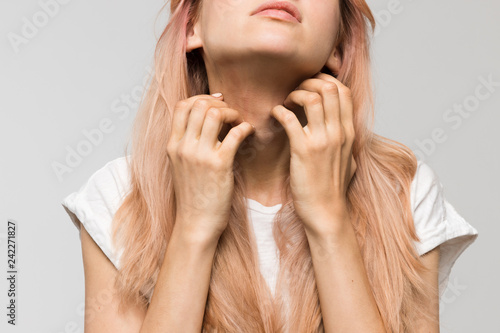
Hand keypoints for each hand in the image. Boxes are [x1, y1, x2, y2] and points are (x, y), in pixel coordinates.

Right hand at [167, 93, 254, 241]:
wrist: (195, 223)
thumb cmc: (192, 196)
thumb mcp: (180, 166)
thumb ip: (186, 144)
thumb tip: (201, 124)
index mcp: (173, 145)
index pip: (182, 106)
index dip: (201, 98)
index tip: (216, 102)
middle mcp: (184, 147)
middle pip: (199, 105)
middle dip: (219, 104)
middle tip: (231, 113)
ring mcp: (200, 156)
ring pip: (215, 114)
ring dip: (231, 112)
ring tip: (238, 121)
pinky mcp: (219, 165)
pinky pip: (234, 134)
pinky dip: (244, 127)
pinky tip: (248, 131)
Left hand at [270, 72, 356, 235]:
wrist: (326, 212)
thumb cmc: (332, 188)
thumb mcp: (348, 160)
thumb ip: (345, 141)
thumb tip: (342, 129)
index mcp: (348, 133)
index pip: (343, 92)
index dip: (325, 82)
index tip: (311, 86)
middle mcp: (338, 133)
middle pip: (330, 88)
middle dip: (310, 82)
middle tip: (296, 91)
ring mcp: (322, 141)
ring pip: (312, 98)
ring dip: (295, 94)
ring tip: (287, 102)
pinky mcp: (303, 151)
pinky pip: (290, 119)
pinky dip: (280, 111)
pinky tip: (276, 115)